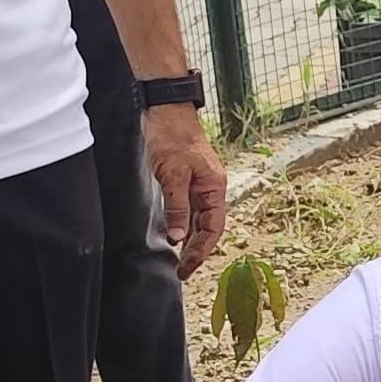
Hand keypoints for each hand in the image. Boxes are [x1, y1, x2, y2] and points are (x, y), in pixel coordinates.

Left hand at [143, 107, 229, 275]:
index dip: (201, 251)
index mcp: (214, 187)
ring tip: (179, 261)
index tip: (188, 268)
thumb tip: (178, 236)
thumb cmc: (173, 135)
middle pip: (208, 228)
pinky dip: (183, 225)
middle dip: (196, 251)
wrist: (166, 109)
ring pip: (199, 220)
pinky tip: (175, 235)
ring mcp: (199, 184)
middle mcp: (210, 188)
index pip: (213, 228)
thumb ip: (177, 207)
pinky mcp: (186, 180)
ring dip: (190, 241)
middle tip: (182, 272)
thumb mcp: (173, 174)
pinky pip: (189, 210)